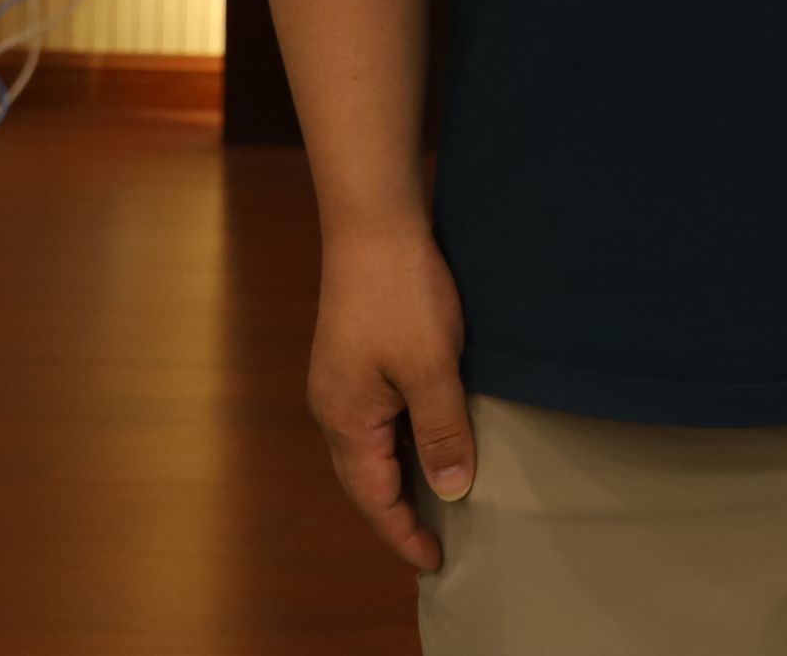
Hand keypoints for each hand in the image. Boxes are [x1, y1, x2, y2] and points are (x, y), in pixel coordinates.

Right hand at [309, 219, 474, 572]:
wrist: (373, 224)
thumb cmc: (401, 294)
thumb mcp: (432, 368)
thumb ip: (442, 431)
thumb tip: (451, 491)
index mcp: (348, 420)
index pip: (374, 499)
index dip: (404, 534)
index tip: (435, 562)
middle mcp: (336, 406)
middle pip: (365, 479)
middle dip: (398, 513)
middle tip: (436, 540)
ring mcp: (342, 380)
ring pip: (372, 446)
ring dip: (401, 475)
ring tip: (440, 495)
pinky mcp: (356, 355)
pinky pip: (378, 416)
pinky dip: (403, 438)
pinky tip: (431, 432)